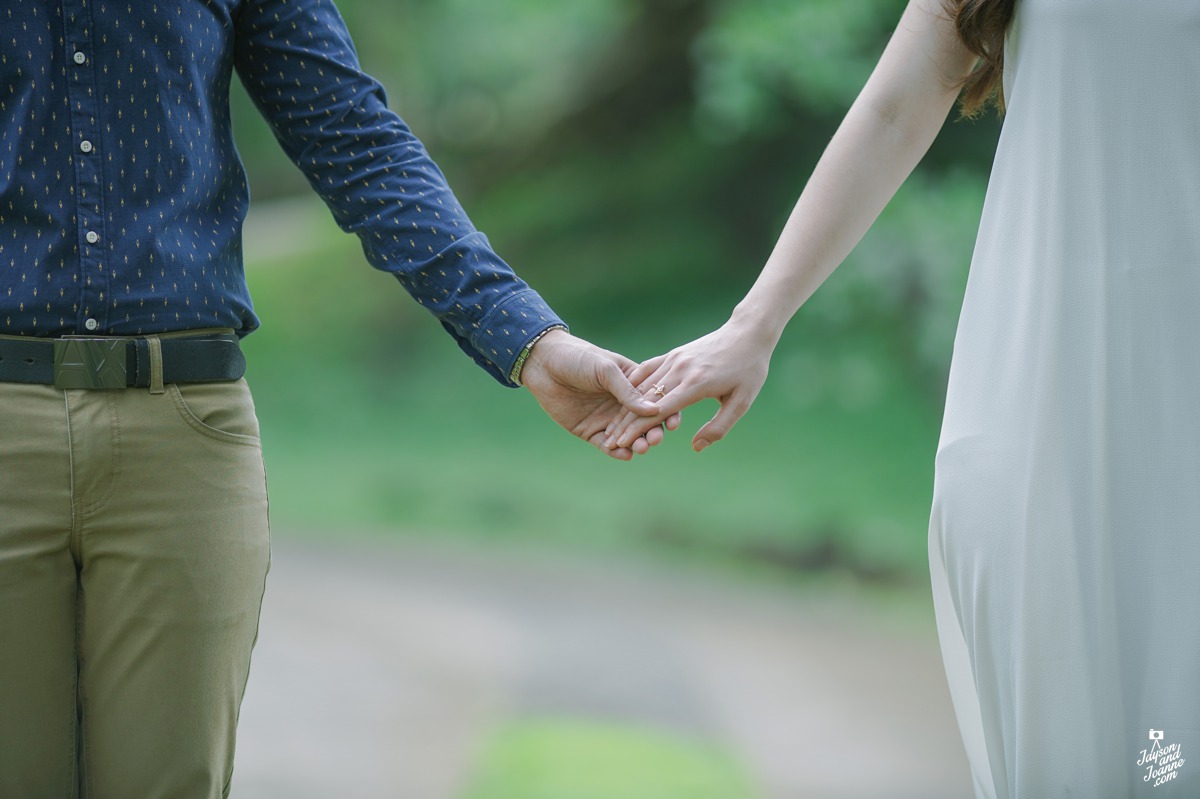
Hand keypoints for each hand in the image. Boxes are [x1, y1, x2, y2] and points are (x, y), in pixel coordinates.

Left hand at [521, 329, 682, 460]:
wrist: (543, 364)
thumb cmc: (577, 358)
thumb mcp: (605, 370)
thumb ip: (627, 390)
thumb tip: (654, 409)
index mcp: (632, 384)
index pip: (655, 401)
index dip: (667, 412)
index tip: (674, 423)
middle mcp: (622, 404)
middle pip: (644, 423)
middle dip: (653, 432)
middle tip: (655, 439)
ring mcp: (607, 419)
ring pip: (628, 437)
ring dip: (637, 444)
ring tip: (642, 448)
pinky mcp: (590, 431)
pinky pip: (607, 446)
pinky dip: (617, 452)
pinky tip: (625, 454)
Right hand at [602, 318, 772, 452]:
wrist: (748, 333)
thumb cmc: (749, 371)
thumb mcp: (741, 403)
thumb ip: (718, 427)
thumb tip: (696, 447)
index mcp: (696, 385)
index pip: (658, 411)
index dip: (637, 429)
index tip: (620, 443)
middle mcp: (680, 370)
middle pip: (644, 400)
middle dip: (624, 422)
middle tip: (609, 440)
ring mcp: (674, 359)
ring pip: (642, 385)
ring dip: (625, 406)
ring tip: (613, 424)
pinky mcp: (673, 353)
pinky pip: (647, 369)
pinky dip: (633, 384)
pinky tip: (622, 396)